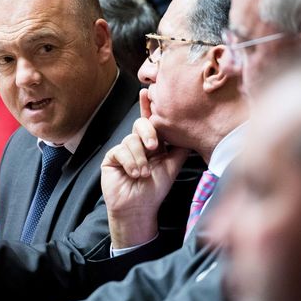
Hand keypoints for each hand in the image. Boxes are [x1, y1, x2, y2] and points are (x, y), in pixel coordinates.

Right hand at [101, 89, 188, 247]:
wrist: (139, 208)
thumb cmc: (155, 190)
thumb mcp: (172, 166)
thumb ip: (179, 148)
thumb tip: (188, 130)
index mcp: (153, 144)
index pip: (151, 121)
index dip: (148, 106)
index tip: (148, 92)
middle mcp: (138, 144)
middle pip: (141, 124)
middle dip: (148, 132)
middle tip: (155, 147)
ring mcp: (124, 150)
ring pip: (131, 140)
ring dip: (140, 158)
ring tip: (143, 174)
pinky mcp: (111, 158)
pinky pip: (120, 150)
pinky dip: (130, 162)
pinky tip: (134, 174)